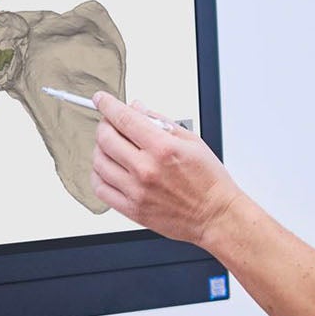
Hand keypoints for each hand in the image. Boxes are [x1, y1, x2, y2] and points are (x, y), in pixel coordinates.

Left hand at [89, 91, 240, 243]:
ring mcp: (137, 191)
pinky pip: (101, 188)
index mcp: (163, 148)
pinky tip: (108, 169)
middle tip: (110, 124)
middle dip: (104, 125)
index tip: (101, 100)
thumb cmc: (209, 181)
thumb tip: (137, 109)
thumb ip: (161, 122)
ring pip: (99, 162)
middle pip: (106, 138)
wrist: (215, 216)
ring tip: (111, 147)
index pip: (124, 119)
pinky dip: (98, 175)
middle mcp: (146, 169)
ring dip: (100, 149)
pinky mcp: (132, 209)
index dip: (107, 105)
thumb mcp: (192, 141)